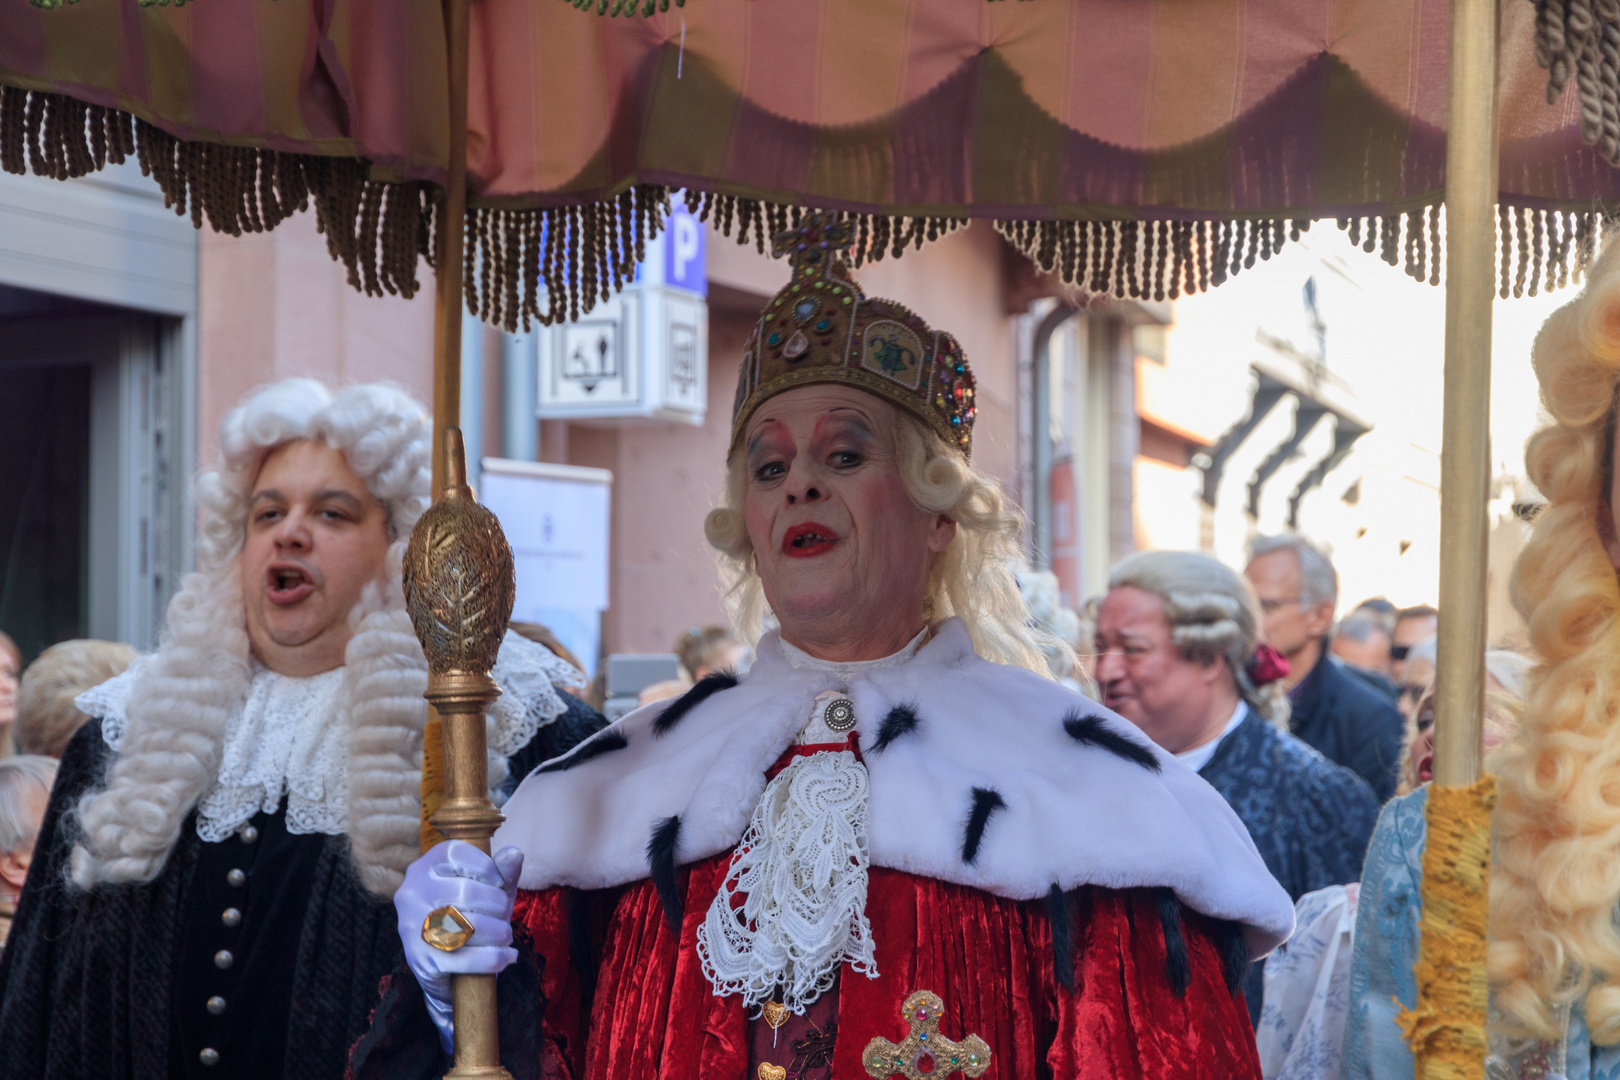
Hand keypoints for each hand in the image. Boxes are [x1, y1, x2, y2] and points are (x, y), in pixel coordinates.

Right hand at [395, 840, 523, 1053]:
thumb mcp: (486, 893)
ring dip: (497, 934)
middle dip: (498, 910)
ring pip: (467, 924)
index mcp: (426, 866)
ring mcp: (412, 928)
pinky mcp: (421, 961)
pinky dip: (492, 959)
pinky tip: (506, 958)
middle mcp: (412, 893)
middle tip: (505, 922)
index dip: (488, 870)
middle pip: (469, 893)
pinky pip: (462, 958)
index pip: (461, 854)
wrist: (441, 973)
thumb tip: (516, 855)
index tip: (499, 886)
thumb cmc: (467, 920)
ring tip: (506, 941)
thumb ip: (501, 874)